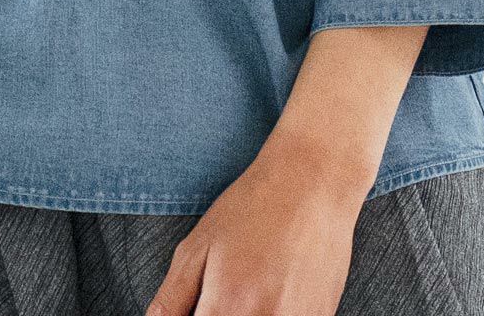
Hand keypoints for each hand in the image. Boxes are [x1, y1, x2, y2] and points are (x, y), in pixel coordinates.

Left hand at [146, 134, 368, 315]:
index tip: (202, 305)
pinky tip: (275, 290)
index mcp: (226, 305)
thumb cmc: (253, 207)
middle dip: (218, 314)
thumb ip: (171, 300)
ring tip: (250, 287)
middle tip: (225, 293)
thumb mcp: (197, 246)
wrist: (312, 181)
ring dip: (247, 314)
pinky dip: (274, 313)